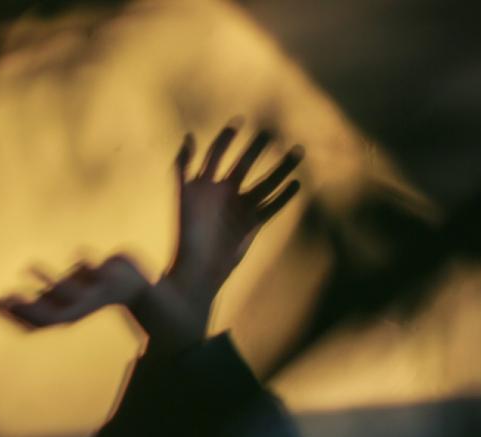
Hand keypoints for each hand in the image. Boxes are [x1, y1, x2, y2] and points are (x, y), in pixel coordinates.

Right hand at [0, 254, 148, 329]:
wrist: (135, 286)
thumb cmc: (89, 291)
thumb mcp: (59, 298)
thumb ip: (31, 303)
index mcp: (65, 317)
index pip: (36, 326)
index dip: (14, 318)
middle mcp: (79, 311)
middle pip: (51, 318)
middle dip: (28, 310)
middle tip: (6, 297)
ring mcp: (94, 297)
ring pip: (71, 294)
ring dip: (49, 280)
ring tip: (27, 265)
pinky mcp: (110, 279)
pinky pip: (97, 271)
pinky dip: (88, 262)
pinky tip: (76, 252)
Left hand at [165, 120, 303, 310]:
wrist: (197, 269)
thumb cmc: (186, 234)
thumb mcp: (183, 195)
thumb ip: (182, 166)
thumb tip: (188, 136)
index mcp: (206, 184)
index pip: (217, 153)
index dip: (227, 137)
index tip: (238, 122)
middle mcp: (225, 192)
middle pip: (245, 163)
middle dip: (258, 147)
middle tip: (271, 130)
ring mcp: (240, 207)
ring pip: (266, 182)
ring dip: (282, 167)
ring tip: (298, 150)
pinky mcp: (253, 224)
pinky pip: (272, 205)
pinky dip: (284, 196)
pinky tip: (297, 183)